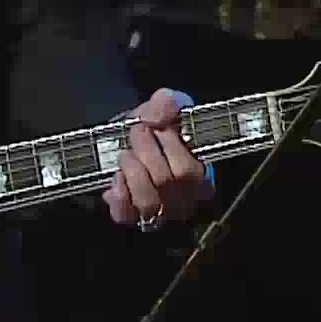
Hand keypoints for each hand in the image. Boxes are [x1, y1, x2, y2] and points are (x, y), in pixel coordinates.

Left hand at [101, 89, 212, 229]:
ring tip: (126, 153)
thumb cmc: (157, 127)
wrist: (132, 139)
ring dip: (132, 171)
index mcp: (202, 175)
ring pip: (147, 202)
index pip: (189, 170)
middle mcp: (184, 200)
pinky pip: (125, 214)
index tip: (158, 126)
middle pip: (165, 182)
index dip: (170, 145)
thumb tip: (157, 113)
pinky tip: (118, 176)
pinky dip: (119, 193)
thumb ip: (167, 103)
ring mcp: (159, 212)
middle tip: (136, 132)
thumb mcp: (167, 107)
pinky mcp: (132, 218)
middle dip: (146, 151)